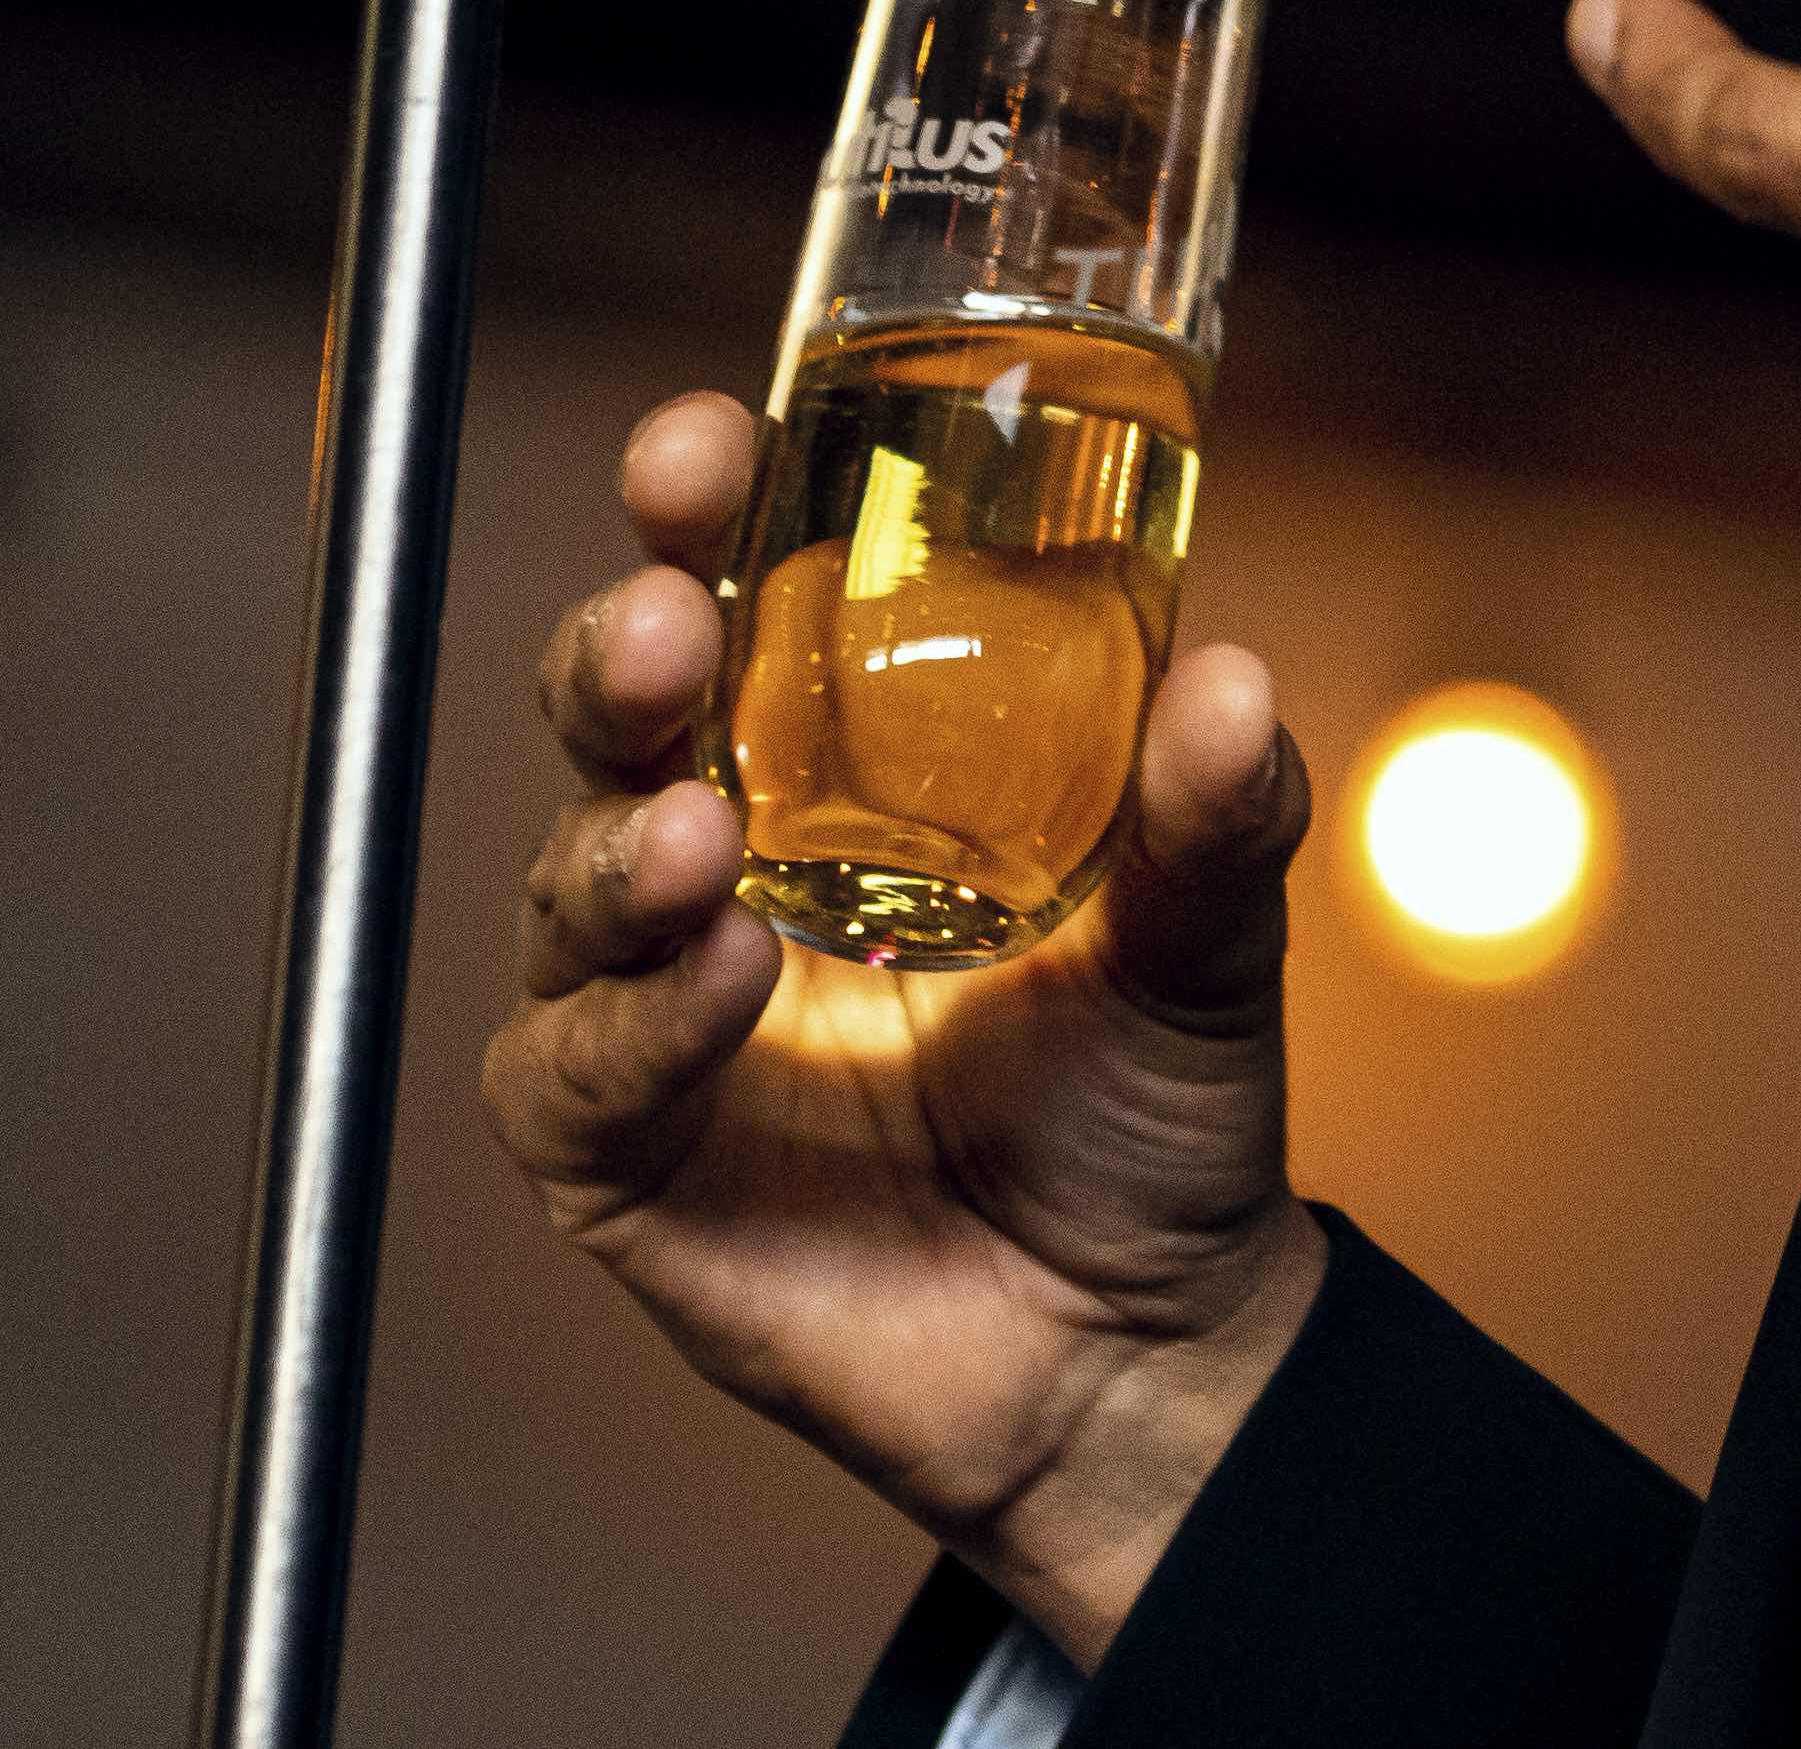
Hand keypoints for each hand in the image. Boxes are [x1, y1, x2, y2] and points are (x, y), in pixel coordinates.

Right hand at [480, 391, 1325, 1663]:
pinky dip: (635, 1016)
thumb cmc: (1149, 1111)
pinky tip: (718, 983)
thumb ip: (1217, 816)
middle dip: (620, 647)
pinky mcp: (624, 1152)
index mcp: (843, 760)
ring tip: (700, 837)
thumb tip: (1232, 681)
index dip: (699, 509)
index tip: (708, 443)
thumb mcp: (1207, 943)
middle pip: (615, 708)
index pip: (737, 590)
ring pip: (568, 877)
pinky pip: (576, 1063)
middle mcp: (730, 852)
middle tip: (668, 625)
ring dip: (618, 840)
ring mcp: (657, 1000)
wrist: (1140, 1357)